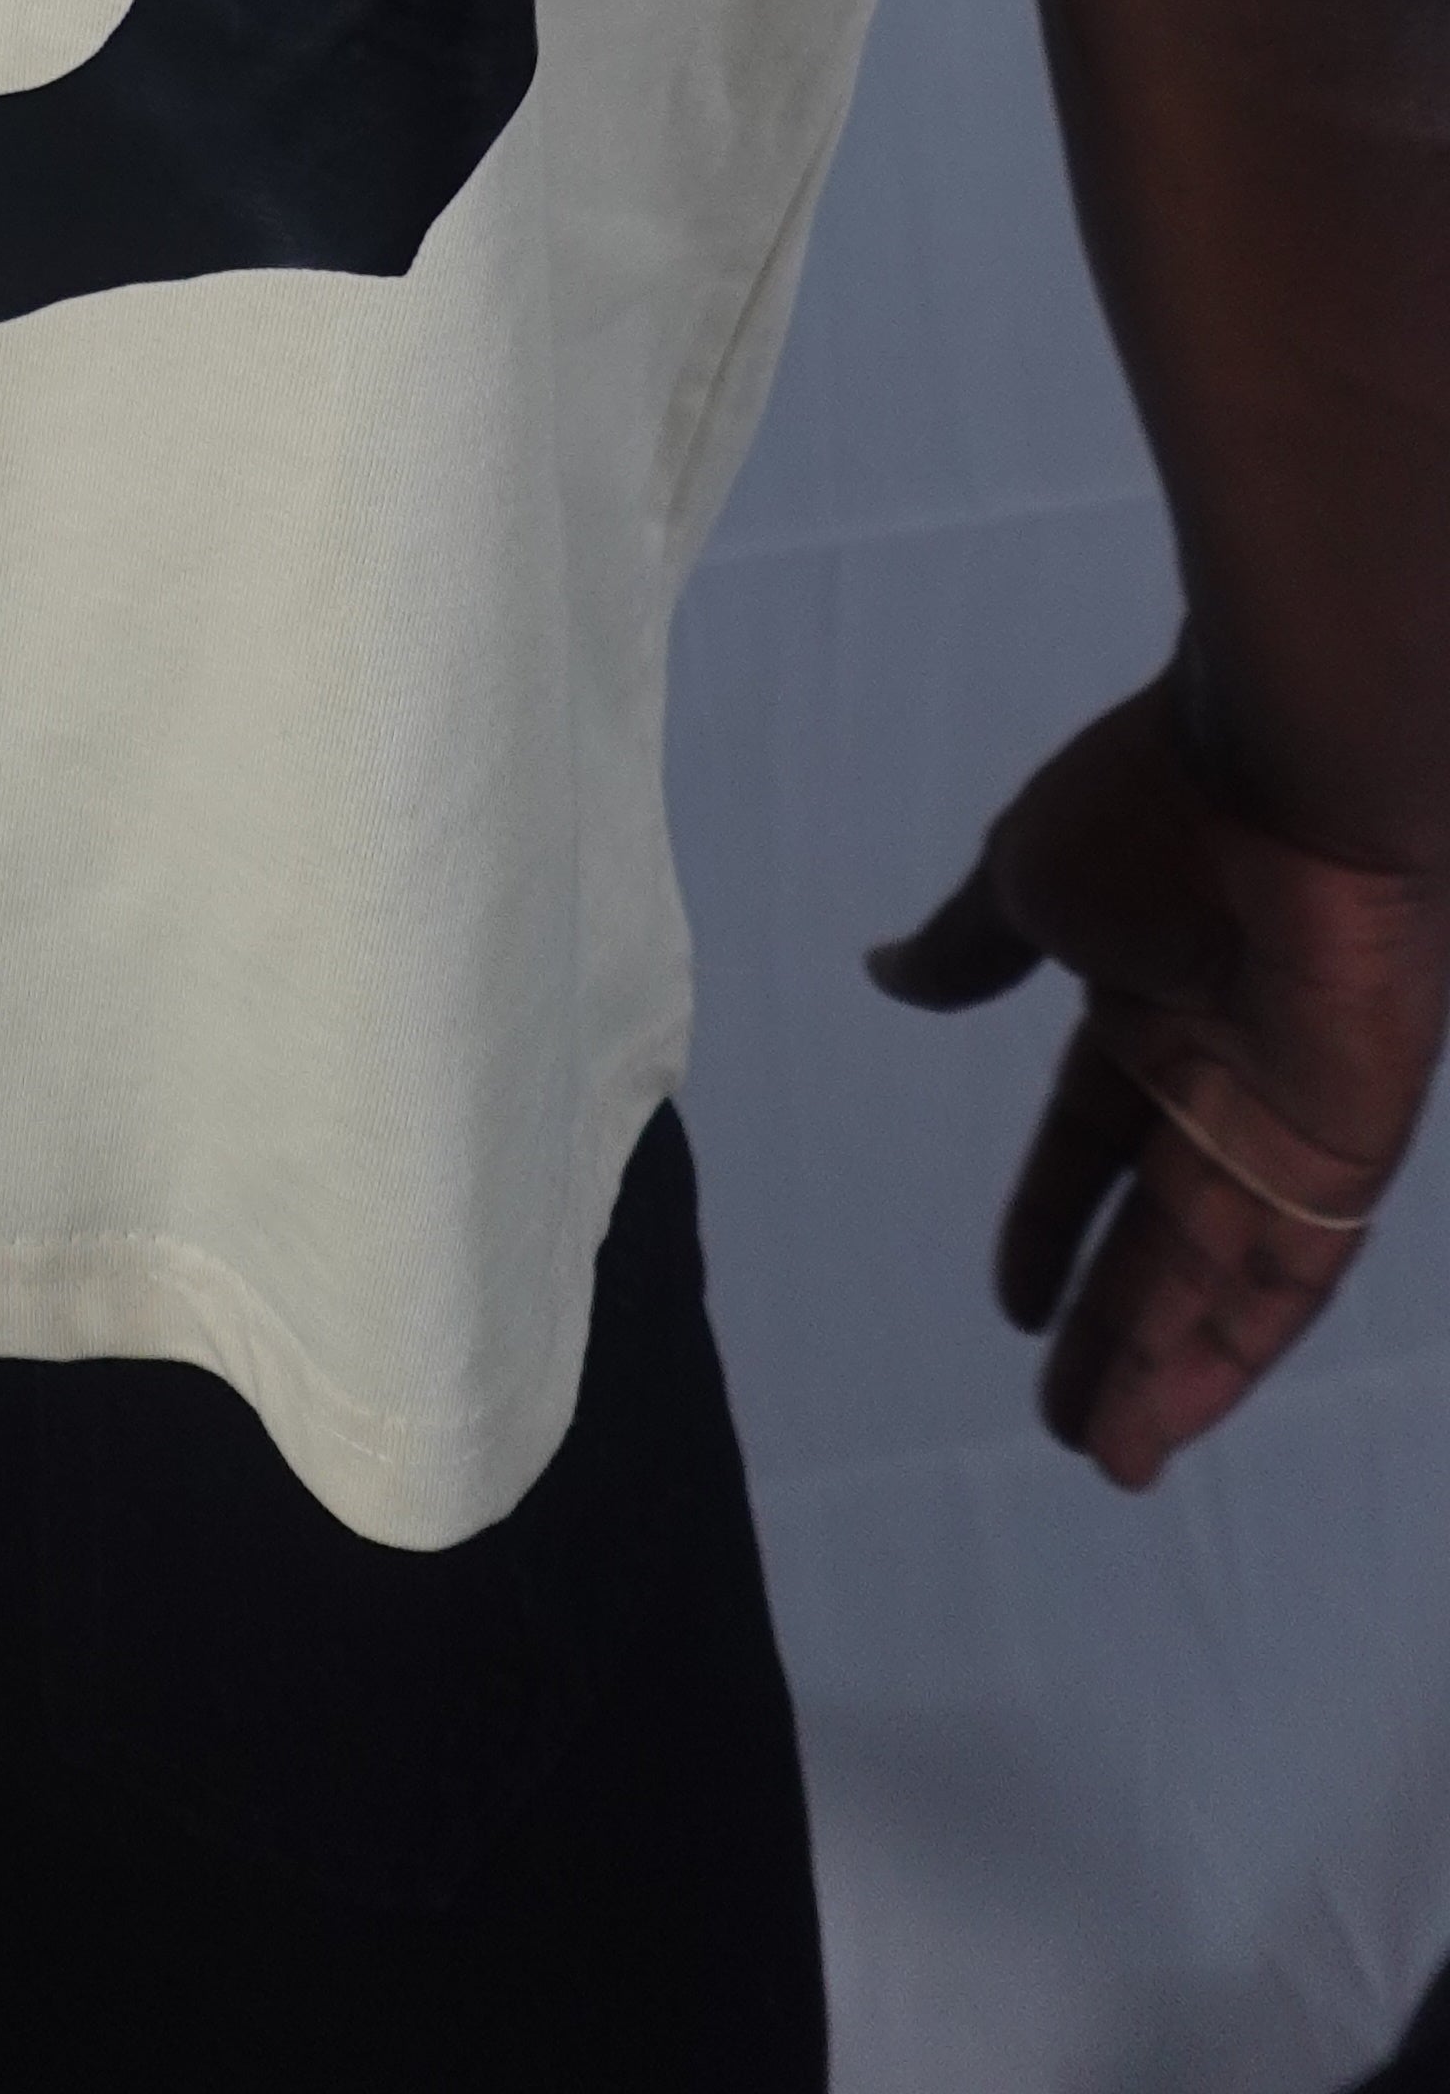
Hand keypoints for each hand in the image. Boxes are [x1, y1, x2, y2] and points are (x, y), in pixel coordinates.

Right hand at [869, 672, 1449, 1489]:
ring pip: (1218, 1273)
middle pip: (1161, 1233)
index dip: (1051, 1218)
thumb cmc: (1151, 809)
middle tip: (1067, 1430)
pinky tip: (1176, 1412)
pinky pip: (1290, 1274)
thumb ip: (971, 946)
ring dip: (1164, 1367)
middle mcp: (1220, 1073)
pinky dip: (1234, 1350)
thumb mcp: (1027, 877)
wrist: (1290, 776)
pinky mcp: (1348, 1152)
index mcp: (1144, 997)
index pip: (1091, 1139)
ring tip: (1109, 1461)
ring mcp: (1288, 1118)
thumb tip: (888, 974)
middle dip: (1113, 1330)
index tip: (1011, 1303)